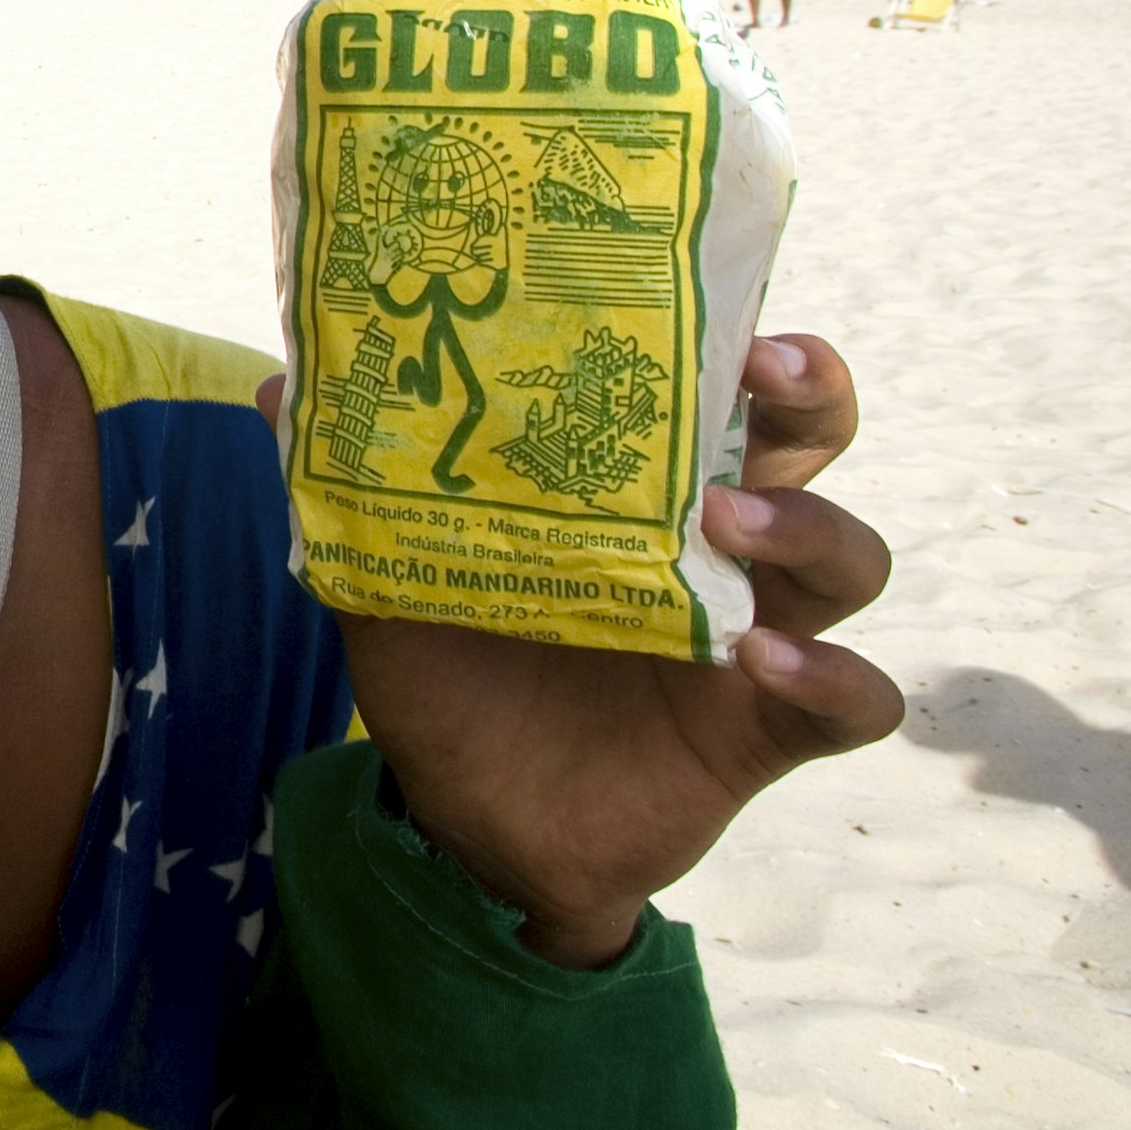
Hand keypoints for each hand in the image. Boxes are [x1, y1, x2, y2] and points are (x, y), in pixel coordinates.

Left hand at [260, 334, 900, 966]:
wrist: (467, 826)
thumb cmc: (450, 676)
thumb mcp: (389, 580)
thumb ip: (348, 493)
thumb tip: (278, 380)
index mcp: (640, 487)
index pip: (717, 385)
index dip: (735, 335)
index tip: (717, 304)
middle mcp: (718, 543)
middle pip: (812, 444)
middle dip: (810, 397)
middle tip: (767, 372)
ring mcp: (756, 633)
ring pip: (850, 559)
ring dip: (809, 528)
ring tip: (728, 521)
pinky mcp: (765, 730)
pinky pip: (852, 699)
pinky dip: (829, 676)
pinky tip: (763, 661)